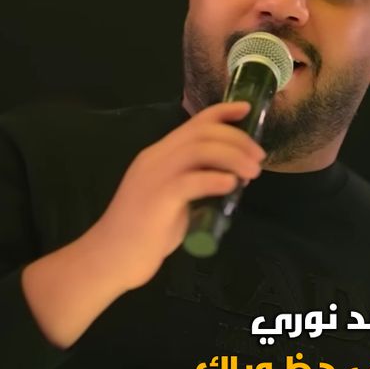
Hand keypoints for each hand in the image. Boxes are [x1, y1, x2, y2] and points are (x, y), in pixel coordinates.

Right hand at [91, 100, 264, 290]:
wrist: (110, 258)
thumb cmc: (144, 233)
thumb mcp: (171, 198)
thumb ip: (194, 183)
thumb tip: (229, 178)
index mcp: (159, 155)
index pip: (193, 124)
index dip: (222, 112)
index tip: (246, 110)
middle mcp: (156, 159)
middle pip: (201, 133)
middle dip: (237, 139)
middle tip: (259, 156)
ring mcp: (155, 177)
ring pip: (199, 150)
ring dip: (233, 157)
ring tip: (252, 173)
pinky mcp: (157, 199)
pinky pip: (191, 181)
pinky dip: (215, 179)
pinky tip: (230, 184)